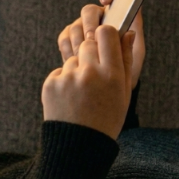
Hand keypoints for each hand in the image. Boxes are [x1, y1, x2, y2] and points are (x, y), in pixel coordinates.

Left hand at [43, 25, 134, 139]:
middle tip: (95, 74)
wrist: (79, 145)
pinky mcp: (51, 84)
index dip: (106, 35)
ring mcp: (68, 78)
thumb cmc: (107, 118)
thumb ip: (126, 60)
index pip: (106, 33)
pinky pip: (60, 71)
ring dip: (78, 69)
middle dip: (92, 53)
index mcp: (112, 75)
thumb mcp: (124, 92)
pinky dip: (64, 81)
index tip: (107, 41)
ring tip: (83, 93)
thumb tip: (127, 33)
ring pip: (74, 58)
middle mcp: (90, 73)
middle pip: (88, 42)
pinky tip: (71, 98)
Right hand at [57, 0, 144, 89]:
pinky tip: (76, 60)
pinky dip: (70, 49)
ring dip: (80, 40)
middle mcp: (100, 18)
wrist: (108, 91)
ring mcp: (83, 28)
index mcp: (119, 16)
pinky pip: (65, 38)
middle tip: (92, 39)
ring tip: (86, 56)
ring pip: (75, 25)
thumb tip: (130, 31)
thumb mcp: (135, 59)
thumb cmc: (127, 72)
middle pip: (89, 10)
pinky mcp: (69, 39)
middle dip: (89, 23)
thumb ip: (132, 45)